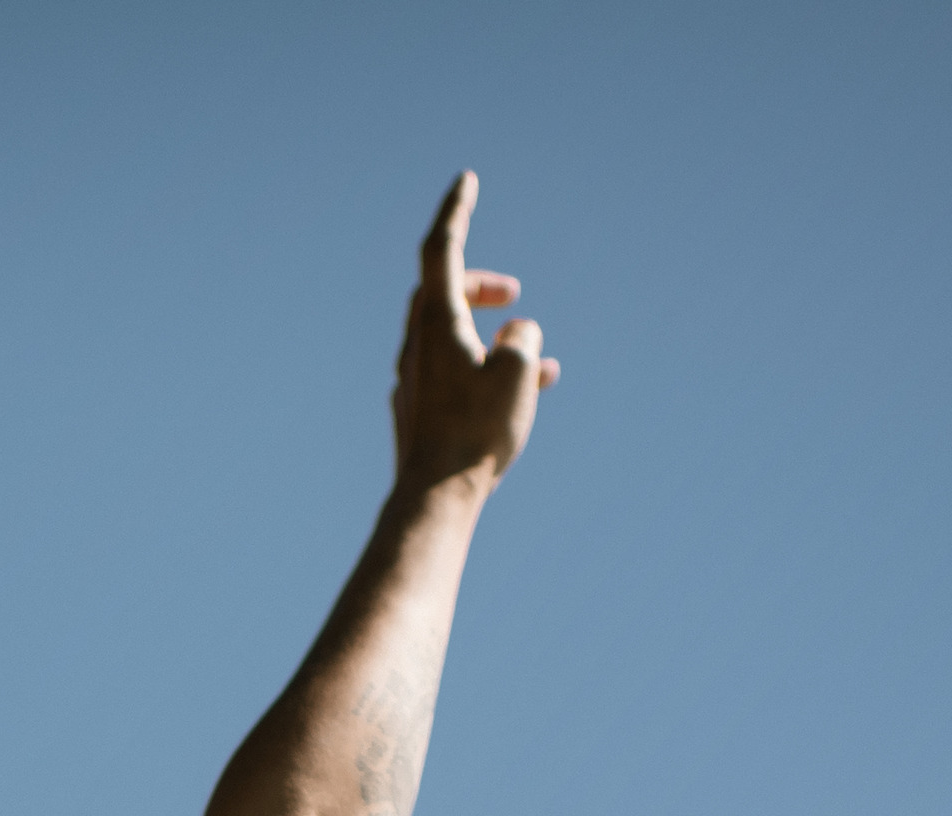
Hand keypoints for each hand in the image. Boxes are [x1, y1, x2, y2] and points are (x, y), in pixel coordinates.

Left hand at [392, 171, 558, 497]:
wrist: (435, 498)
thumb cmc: (477, 433)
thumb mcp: (517, 373)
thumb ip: (524, 339)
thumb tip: (519, 334)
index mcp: (436, 323)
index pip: (443, 249)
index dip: (457, 211)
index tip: (466, 181)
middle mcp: (417, 346)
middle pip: (444, 292)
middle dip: (481, 284)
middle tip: (513, 291)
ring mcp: (415, 380)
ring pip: (455, 337)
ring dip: (494, 335)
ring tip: (537, 357)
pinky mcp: (419, 411)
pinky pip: (457, 374)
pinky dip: (488, 370)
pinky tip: (524, 393)